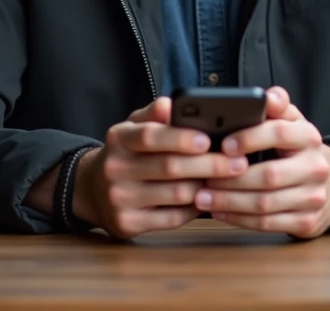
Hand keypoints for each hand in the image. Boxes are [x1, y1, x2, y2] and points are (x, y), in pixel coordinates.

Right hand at [72, 97, 249, 239]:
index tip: (210, 139)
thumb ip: (154, 114)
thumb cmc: (126, 153)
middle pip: (169, 167)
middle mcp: (115, 169)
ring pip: (176, 194)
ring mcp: (120, 199)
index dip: (182, 138)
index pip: (151, 136)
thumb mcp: (133, 128)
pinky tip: (206, 198)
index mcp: (118, 139)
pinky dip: (194, 208)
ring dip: (206, 186)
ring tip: (228, 179)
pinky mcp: (128, 224)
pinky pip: (172, 218)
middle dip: (209, 165)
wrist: (92, 190)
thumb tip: (172, 104)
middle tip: (238, 163)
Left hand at [195, 87, 329, 238]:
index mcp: (308, 136)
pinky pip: (267, 224)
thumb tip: (266, 95)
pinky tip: (219, 212)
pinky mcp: (306, 222)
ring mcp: (313, 197)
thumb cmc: (295, 149)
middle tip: (202, 177)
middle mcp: (315, 167)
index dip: (250, 138)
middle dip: (231, 178)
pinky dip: (239, 219)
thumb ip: (276, 106)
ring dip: (229, 202)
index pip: (279, 133)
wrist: (326, 183)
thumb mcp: (289, 122)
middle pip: (269, 175)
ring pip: (265, 203)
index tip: (224, 145)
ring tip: (202, 197)